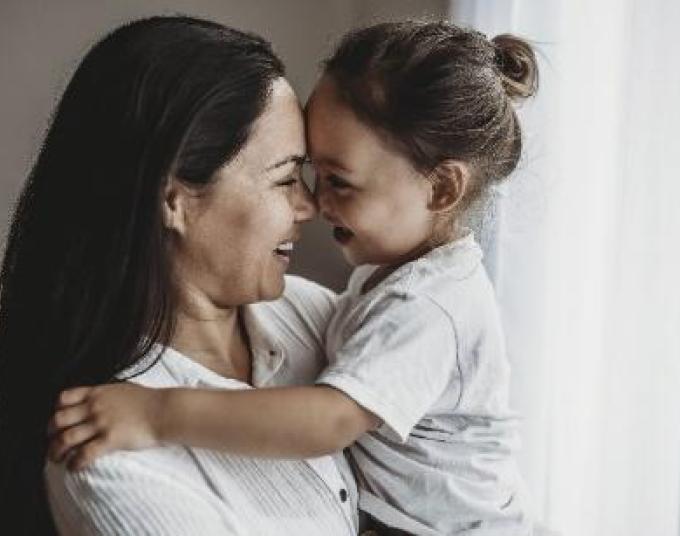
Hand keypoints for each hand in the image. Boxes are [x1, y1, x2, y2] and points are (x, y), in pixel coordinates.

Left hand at [47, 383, 166, 470]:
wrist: (165, 410)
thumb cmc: (149, 401)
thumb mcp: (124, 389)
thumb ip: (107, 395)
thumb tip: (100, 399)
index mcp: (98, 393)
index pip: (64, 398)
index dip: (56, 411)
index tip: (58, 421)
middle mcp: (95, 407)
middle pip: (59, 420)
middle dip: (50, 434)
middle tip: (52, 443)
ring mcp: (101, 423)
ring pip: (66, 439)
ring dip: (57, 452)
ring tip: (57, 460)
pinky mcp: (110, 439)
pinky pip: (83, 454)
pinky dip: (74, 463)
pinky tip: (74, 468)